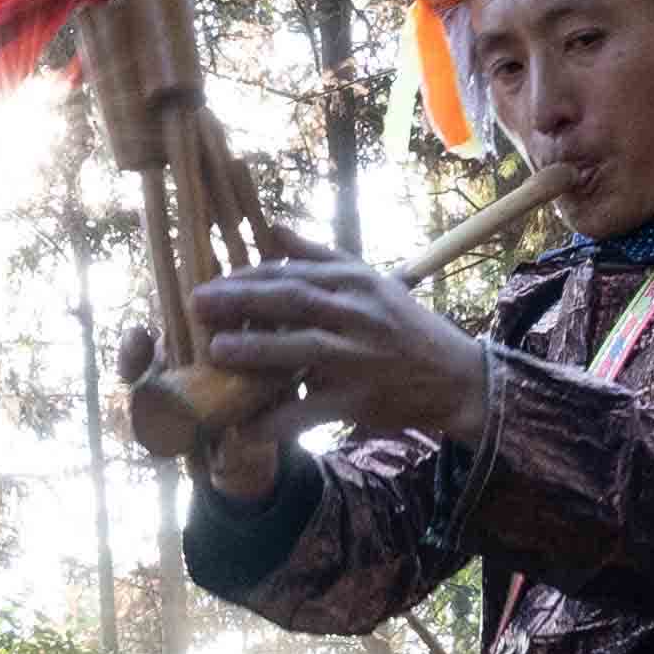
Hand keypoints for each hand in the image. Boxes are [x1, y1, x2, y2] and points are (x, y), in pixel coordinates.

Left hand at [188, 227, 493, 447]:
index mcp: (357, 281)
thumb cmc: (407, 327)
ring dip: (255, 349)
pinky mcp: (359, 400)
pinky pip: (311, 410)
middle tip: (197, 304)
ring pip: (300, 349)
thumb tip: (274, 228)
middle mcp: (358, 314)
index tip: (212, 283)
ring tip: (216, 350)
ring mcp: (359, 358)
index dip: (248, 277)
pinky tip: (245, 426)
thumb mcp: (370, 281)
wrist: (456, 377)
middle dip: (240, 300)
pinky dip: (277, 420)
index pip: (294, 272)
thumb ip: (320, 256)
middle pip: (292, 300)